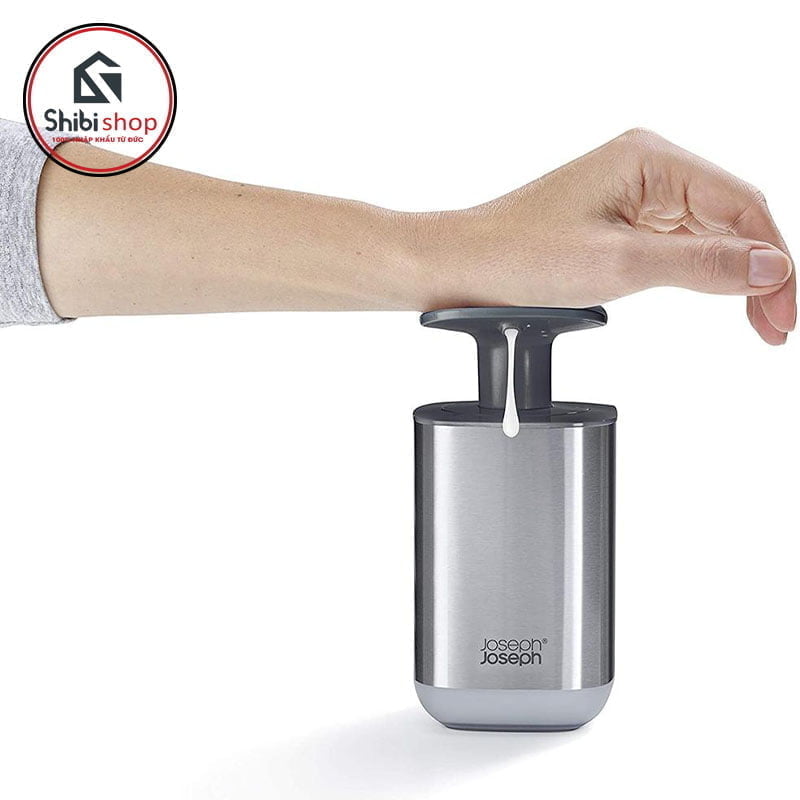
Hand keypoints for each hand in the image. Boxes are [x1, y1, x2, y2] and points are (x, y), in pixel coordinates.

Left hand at [416, 129, 794, 343]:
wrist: (460, 267)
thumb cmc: (518, 256)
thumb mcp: (618, 265)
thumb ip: (701, 265)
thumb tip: (770, 267)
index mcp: (650, 160)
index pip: (740, 204)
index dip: (774, 258)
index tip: (785, 309)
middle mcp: (646, 169)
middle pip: (731, 217)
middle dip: (759, 270)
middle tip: (775, 326)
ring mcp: (633, 195)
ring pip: (708, 233)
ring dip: (734, 276)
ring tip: (758, 323)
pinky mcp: (619, 221)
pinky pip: (677, 243)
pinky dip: (702, 273)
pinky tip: (722, 298)